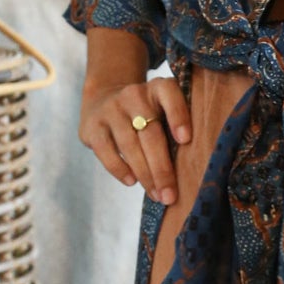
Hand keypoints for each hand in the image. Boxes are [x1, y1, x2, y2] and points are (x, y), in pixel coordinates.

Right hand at [78, 74, 192, 206]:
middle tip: (171, 195)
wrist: (104, 98)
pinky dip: (120, 169)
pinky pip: (107, 151)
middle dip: (162, 169)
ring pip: (130, 146)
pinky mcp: (92, 126)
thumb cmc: (146, 113)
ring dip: (144, 175)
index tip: (186, 140)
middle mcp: (134, 94)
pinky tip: (132, 182)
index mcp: (158, 88)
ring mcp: (111, 109)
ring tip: (156, 195)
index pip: (170, 96)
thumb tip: (190, 169)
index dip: (179, 116)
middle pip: (150, 133)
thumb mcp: (162, 109)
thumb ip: (175, 128)